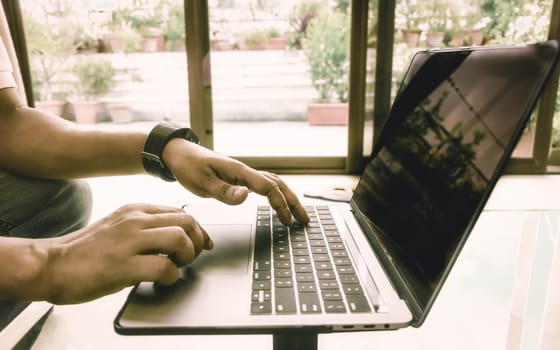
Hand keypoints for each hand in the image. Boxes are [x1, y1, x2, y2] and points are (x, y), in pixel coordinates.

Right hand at [42, 203, 211, 303]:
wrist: (51, 264)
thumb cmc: (86, 252)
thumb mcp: (118, 227)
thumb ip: (145, 228)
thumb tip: (176, 238)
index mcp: (134, 210)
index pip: (180, 213)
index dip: (198, 230)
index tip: (203, 243)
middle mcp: (134, 220)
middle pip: (186, 222)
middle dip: (197, 242)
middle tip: (190, 258)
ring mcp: (128, 241)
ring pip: (179, 239)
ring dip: (186, 256)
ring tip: (176, 266)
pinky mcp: (123, 265)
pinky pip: (164, 267)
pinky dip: (171, 276)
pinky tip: (163, 280)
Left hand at [163, 139, 309, 225]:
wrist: (177, 153)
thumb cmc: (188, 166)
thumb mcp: (202, 182)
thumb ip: (224, 191)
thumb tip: (246, 196)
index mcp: (239, 171)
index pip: (268, 187)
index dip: (281, 204)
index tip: (288, 220)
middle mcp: (245, 171)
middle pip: (278, 184)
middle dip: (293, 202)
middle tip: (304, 220)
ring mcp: (243, 174)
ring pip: (273, 183)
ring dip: (288, 198)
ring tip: (298, 214)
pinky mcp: (238, 177)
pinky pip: (264, 184)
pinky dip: (276, 193)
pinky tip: (278, 202)